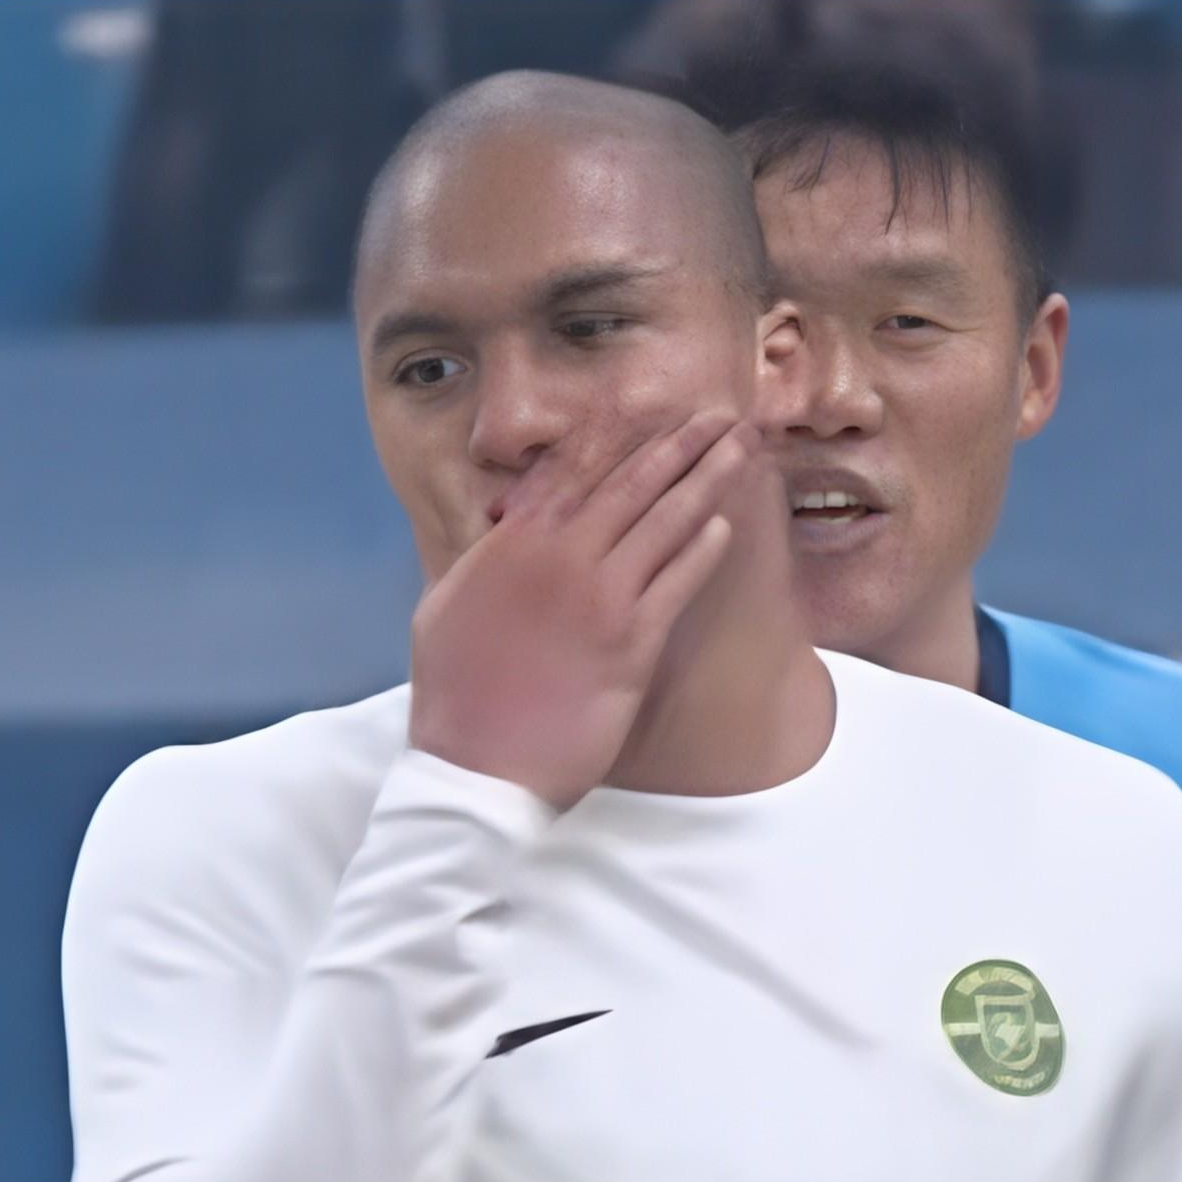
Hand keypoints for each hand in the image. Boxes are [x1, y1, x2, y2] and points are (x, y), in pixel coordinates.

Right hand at [407, 412, 754, 808]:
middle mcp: (560, 558)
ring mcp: (600, 597)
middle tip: (719, 417)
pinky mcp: (632, 642)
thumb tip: (500, 534)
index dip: (619, 437)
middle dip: (682, 444)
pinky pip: (679, 581)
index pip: (575, 471)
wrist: (475, 769)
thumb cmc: (452, 697)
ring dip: (709, 479)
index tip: (652, 413)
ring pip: (667, 521)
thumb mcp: (441, 610)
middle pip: (633, 483)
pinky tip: (725, 527)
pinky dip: (704, 550)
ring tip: (740, 450)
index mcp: (512, 545)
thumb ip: (479, 563)